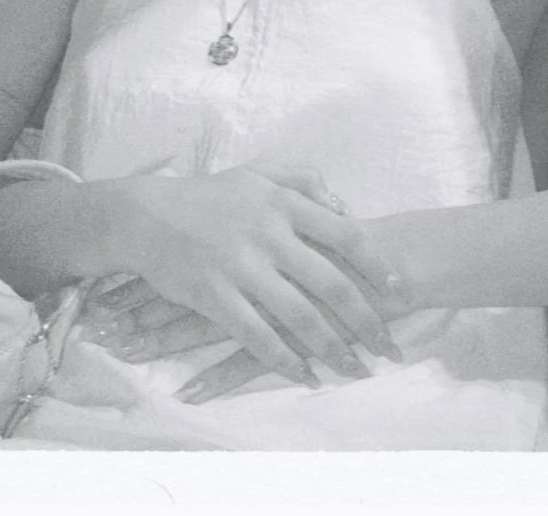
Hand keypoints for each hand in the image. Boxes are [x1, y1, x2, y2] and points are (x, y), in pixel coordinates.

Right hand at [92, 161, 405, 384]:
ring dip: (332, 348)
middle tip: (389, 347)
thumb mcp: (259, 171)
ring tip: (355, 369)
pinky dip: (285, 361)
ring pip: (299, 316)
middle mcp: (268, 234)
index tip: (399, 289)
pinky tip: (306, 376)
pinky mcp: (214, 297)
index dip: (375, 264)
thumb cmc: (211, 195)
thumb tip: (345, 209)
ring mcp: (240, 267)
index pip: (344, 234)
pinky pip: (257, 337)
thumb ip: (305, 180)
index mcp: (283, 203)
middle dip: (365, 320)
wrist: (148, 215)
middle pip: (330, 283)